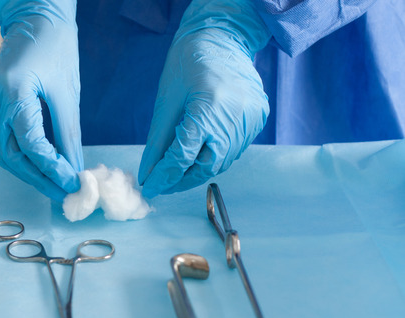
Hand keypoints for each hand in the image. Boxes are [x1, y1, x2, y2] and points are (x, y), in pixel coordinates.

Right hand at [0, 0, 81, 200]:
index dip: (51, 169)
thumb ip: (68, 134)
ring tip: (49, 182)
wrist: (33, 20)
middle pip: (9, 154)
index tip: (71, 183)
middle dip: (36, 178)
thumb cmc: (55, 48)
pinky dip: (13, 156)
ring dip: (23, 171)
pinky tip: (32, 164)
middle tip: (61, 192)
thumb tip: (74, 169)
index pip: (30, 144)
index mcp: (14, 92)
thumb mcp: (67, 93)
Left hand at [139, 0, 271, 197]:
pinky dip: (214, 156)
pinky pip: (234, 149)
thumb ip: (158, 142)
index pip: (183, 155)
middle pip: (207, 165)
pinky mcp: (258, 119)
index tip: (150, 187)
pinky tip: (199, 154)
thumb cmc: (188, 63)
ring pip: (222, 161)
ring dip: (198, 170)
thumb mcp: (167, 101)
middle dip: (183, 179)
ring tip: (177, 172)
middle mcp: (235, 117)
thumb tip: (148, 174)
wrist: (223, 38)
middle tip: (163, 184)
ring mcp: (251, 120)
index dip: (164, 176)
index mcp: (209, 108)